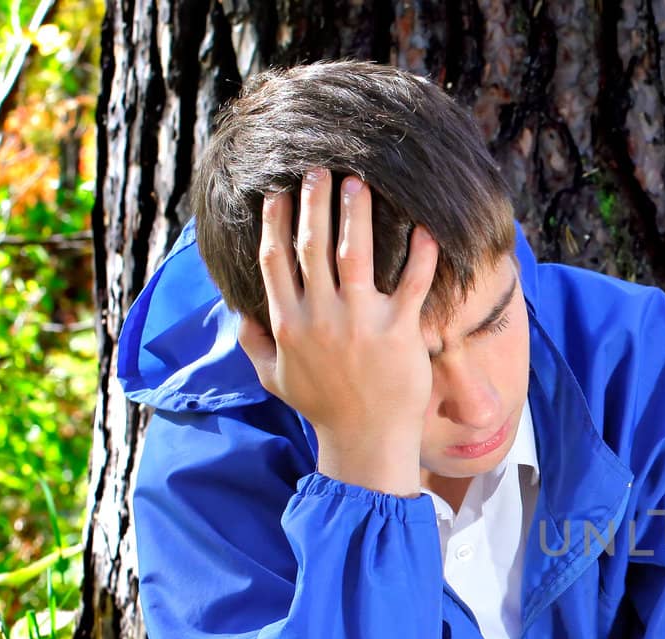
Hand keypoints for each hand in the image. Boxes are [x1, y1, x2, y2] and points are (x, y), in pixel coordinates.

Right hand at [236, 168, 437, 495]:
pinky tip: (424, 227)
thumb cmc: (323, 410)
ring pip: (355, 254)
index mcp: (289, 323)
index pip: (275, 260)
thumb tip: (240, 314)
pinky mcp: (398, 333)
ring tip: (360, 181)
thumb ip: (256, 343)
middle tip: (320, 169)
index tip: (278, 192)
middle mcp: (321, 317)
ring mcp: (360, 323)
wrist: (366, 443)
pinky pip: (411, 285)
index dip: (275, 221)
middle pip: (312, 245)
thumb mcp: (276, 378)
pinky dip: (419, 255)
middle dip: (314, 202)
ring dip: (357, 213)